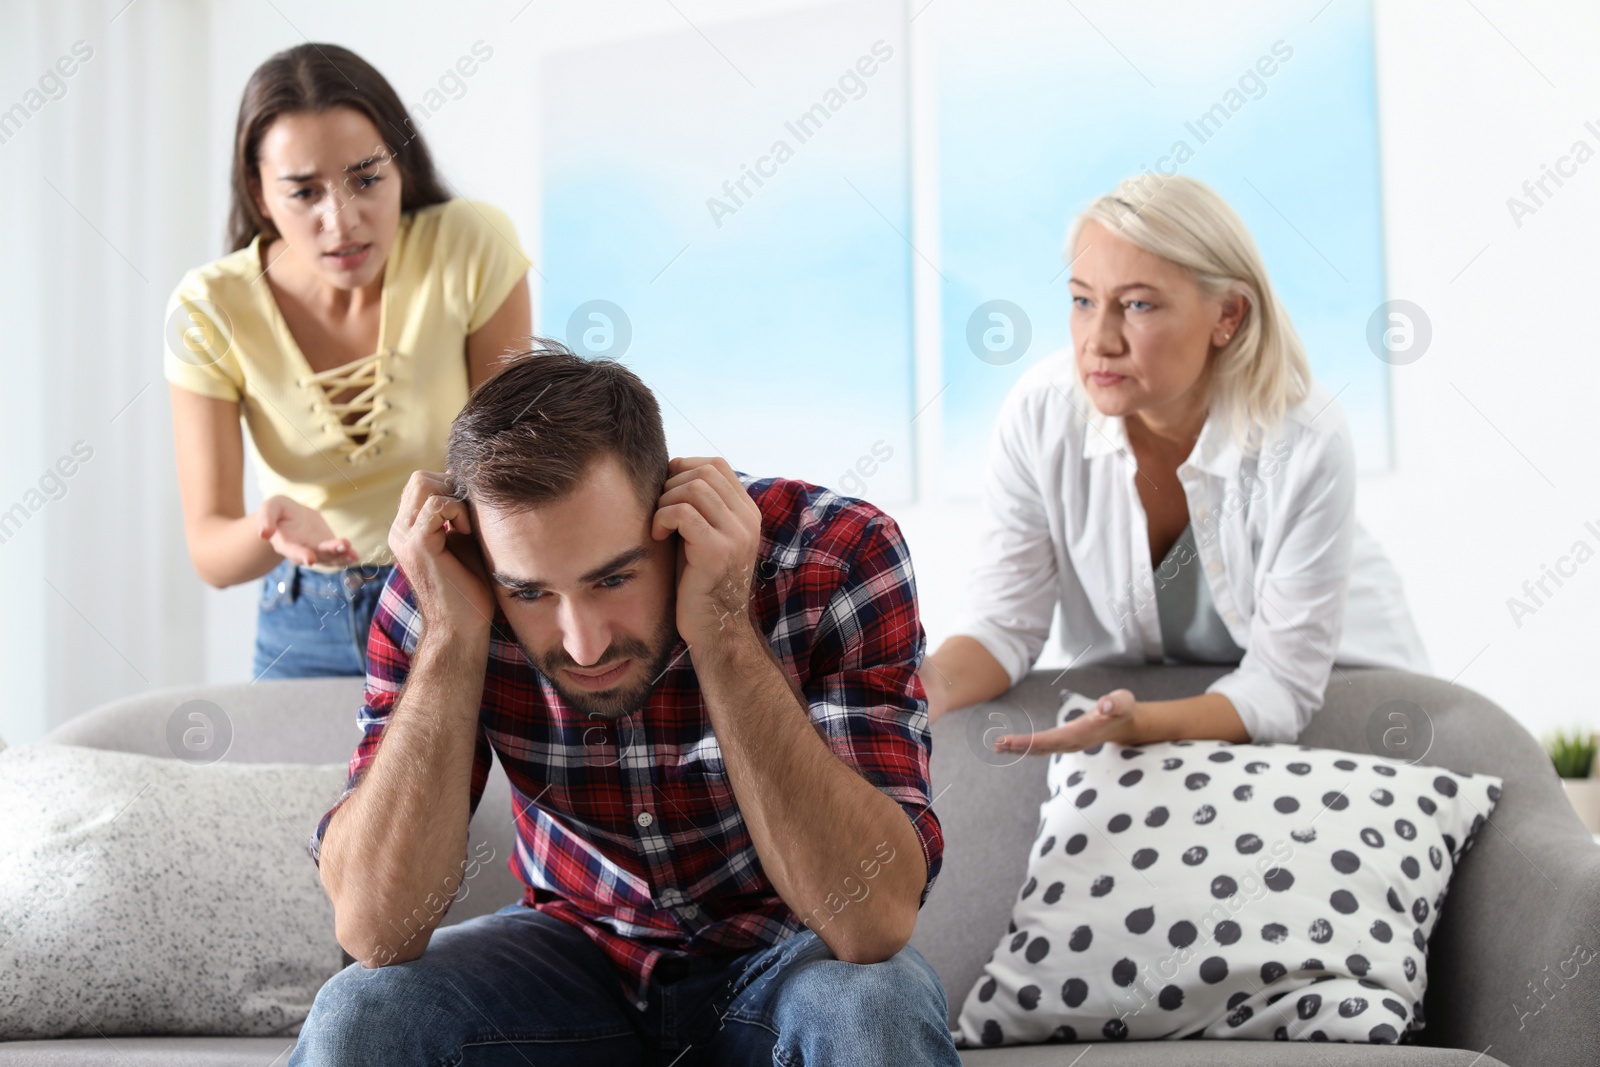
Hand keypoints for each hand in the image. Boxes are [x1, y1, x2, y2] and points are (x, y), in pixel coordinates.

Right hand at [258, 495, 359, 566]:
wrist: (291, 516)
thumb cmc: (278, 511)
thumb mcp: (270, 508)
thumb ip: (265, 519)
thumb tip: (263, 533)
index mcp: (284, 543)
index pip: (292, 551)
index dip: (301, 555)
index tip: (310, 560)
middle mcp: (301, 552)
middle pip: (316, 555)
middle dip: (329, 552)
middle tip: (342, 547)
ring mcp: (316, 552)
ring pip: (329, 558)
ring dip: (341, 556)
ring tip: (352, 553)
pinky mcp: (328, 548)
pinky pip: (338, 555)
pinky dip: (347, 556)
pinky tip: (356, 555)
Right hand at [387, 470, 493, 638]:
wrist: (461, 627)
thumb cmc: (469, 587)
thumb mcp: (463, 541)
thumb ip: (458, 514)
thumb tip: (467, 484)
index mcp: (407, 528)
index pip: (421, 483)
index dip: (450, 488)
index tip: (470, 512)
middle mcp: (400, 529)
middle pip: (419, 478)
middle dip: (451, 488)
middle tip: (469, 517)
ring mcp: (404, 536)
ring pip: (422, 483)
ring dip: (454, 498)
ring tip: (467, 526)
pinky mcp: (417, 544)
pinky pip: (435, 505)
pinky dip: (457, 511)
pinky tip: (466, 532)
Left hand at [650, 456, 762, 651]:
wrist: (716, 628)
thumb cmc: (699, 582)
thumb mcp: (705, 536)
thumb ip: (700, 506)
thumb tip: (671, 469)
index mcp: (747, 513)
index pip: (717, 465)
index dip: (685, 468)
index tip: (666, 493)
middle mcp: (747, 520)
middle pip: (703, 472)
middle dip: (671, 485)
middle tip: (660, 512)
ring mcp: (736, 535)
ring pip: (693, 488)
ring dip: (665, 502)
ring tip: (659, 525)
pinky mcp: (717, 551)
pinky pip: (682, 513)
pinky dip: (662, 518)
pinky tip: (657, 536)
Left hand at [992, 688, 1139, 754]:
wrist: (1126, 723)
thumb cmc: (1122, 709)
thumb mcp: (1123, 702)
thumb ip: (1115, 704)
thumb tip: (1105, 706)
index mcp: (1083, 733)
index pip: (1053, 740)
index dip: (1032, 742)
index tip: (1013, 742)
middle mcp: (1073, 742)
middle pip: (1042, 748)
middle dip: (1020, 747)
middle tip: (997, 745)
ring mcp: (1069, 744)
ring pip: (1040, 749)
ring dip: (1019, 749)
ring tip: (997, 747)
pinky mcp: (1066, 741)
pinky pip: (1043, 746)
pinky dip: (1026, 746)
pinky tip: (1011, 745)